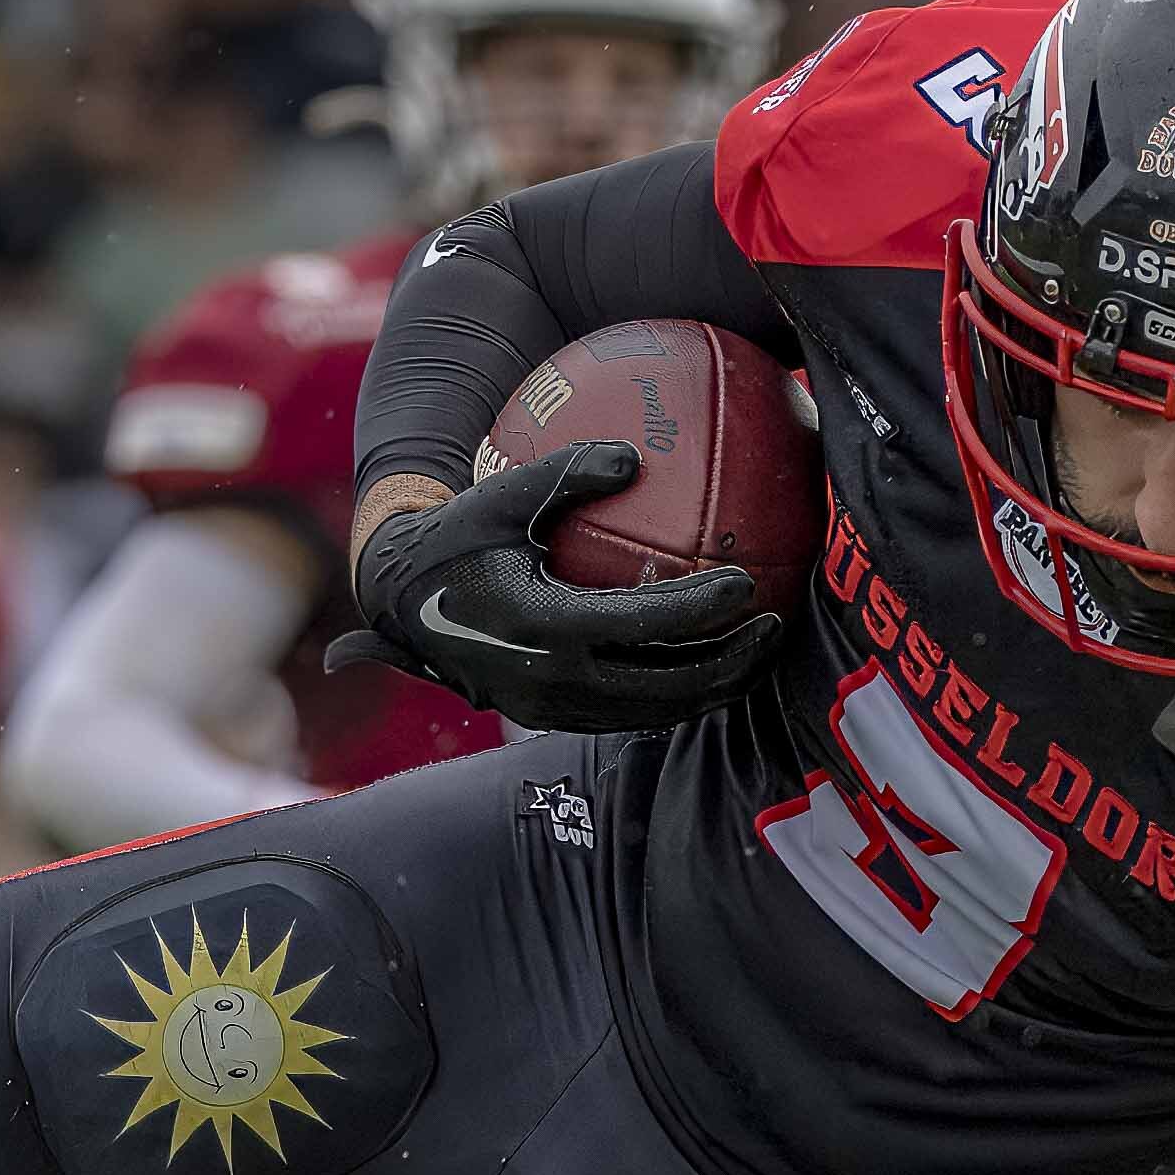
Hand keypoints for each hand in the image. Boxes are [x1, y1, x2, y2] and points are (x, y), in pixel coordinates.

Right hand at [345, 445, 780, 731]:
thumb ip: (567, 472)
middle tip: (774, 626)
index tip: (746, 583)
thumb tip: (634, 456)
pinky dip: (677, 694)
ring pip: (654, 711)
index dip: (700, 609)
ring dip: (711, 686)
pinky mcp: (554, 717)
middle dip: (728, 662)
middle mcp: (551, 680)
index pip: (642, 624)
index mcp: (541, 626)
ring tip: (757, 653)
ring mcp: (553, 708)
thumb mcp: (502, 494)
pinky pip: (632, 714)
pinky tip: (711, 663)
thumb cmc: (455, 535)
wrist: (401, 603)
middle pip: (665, 685)